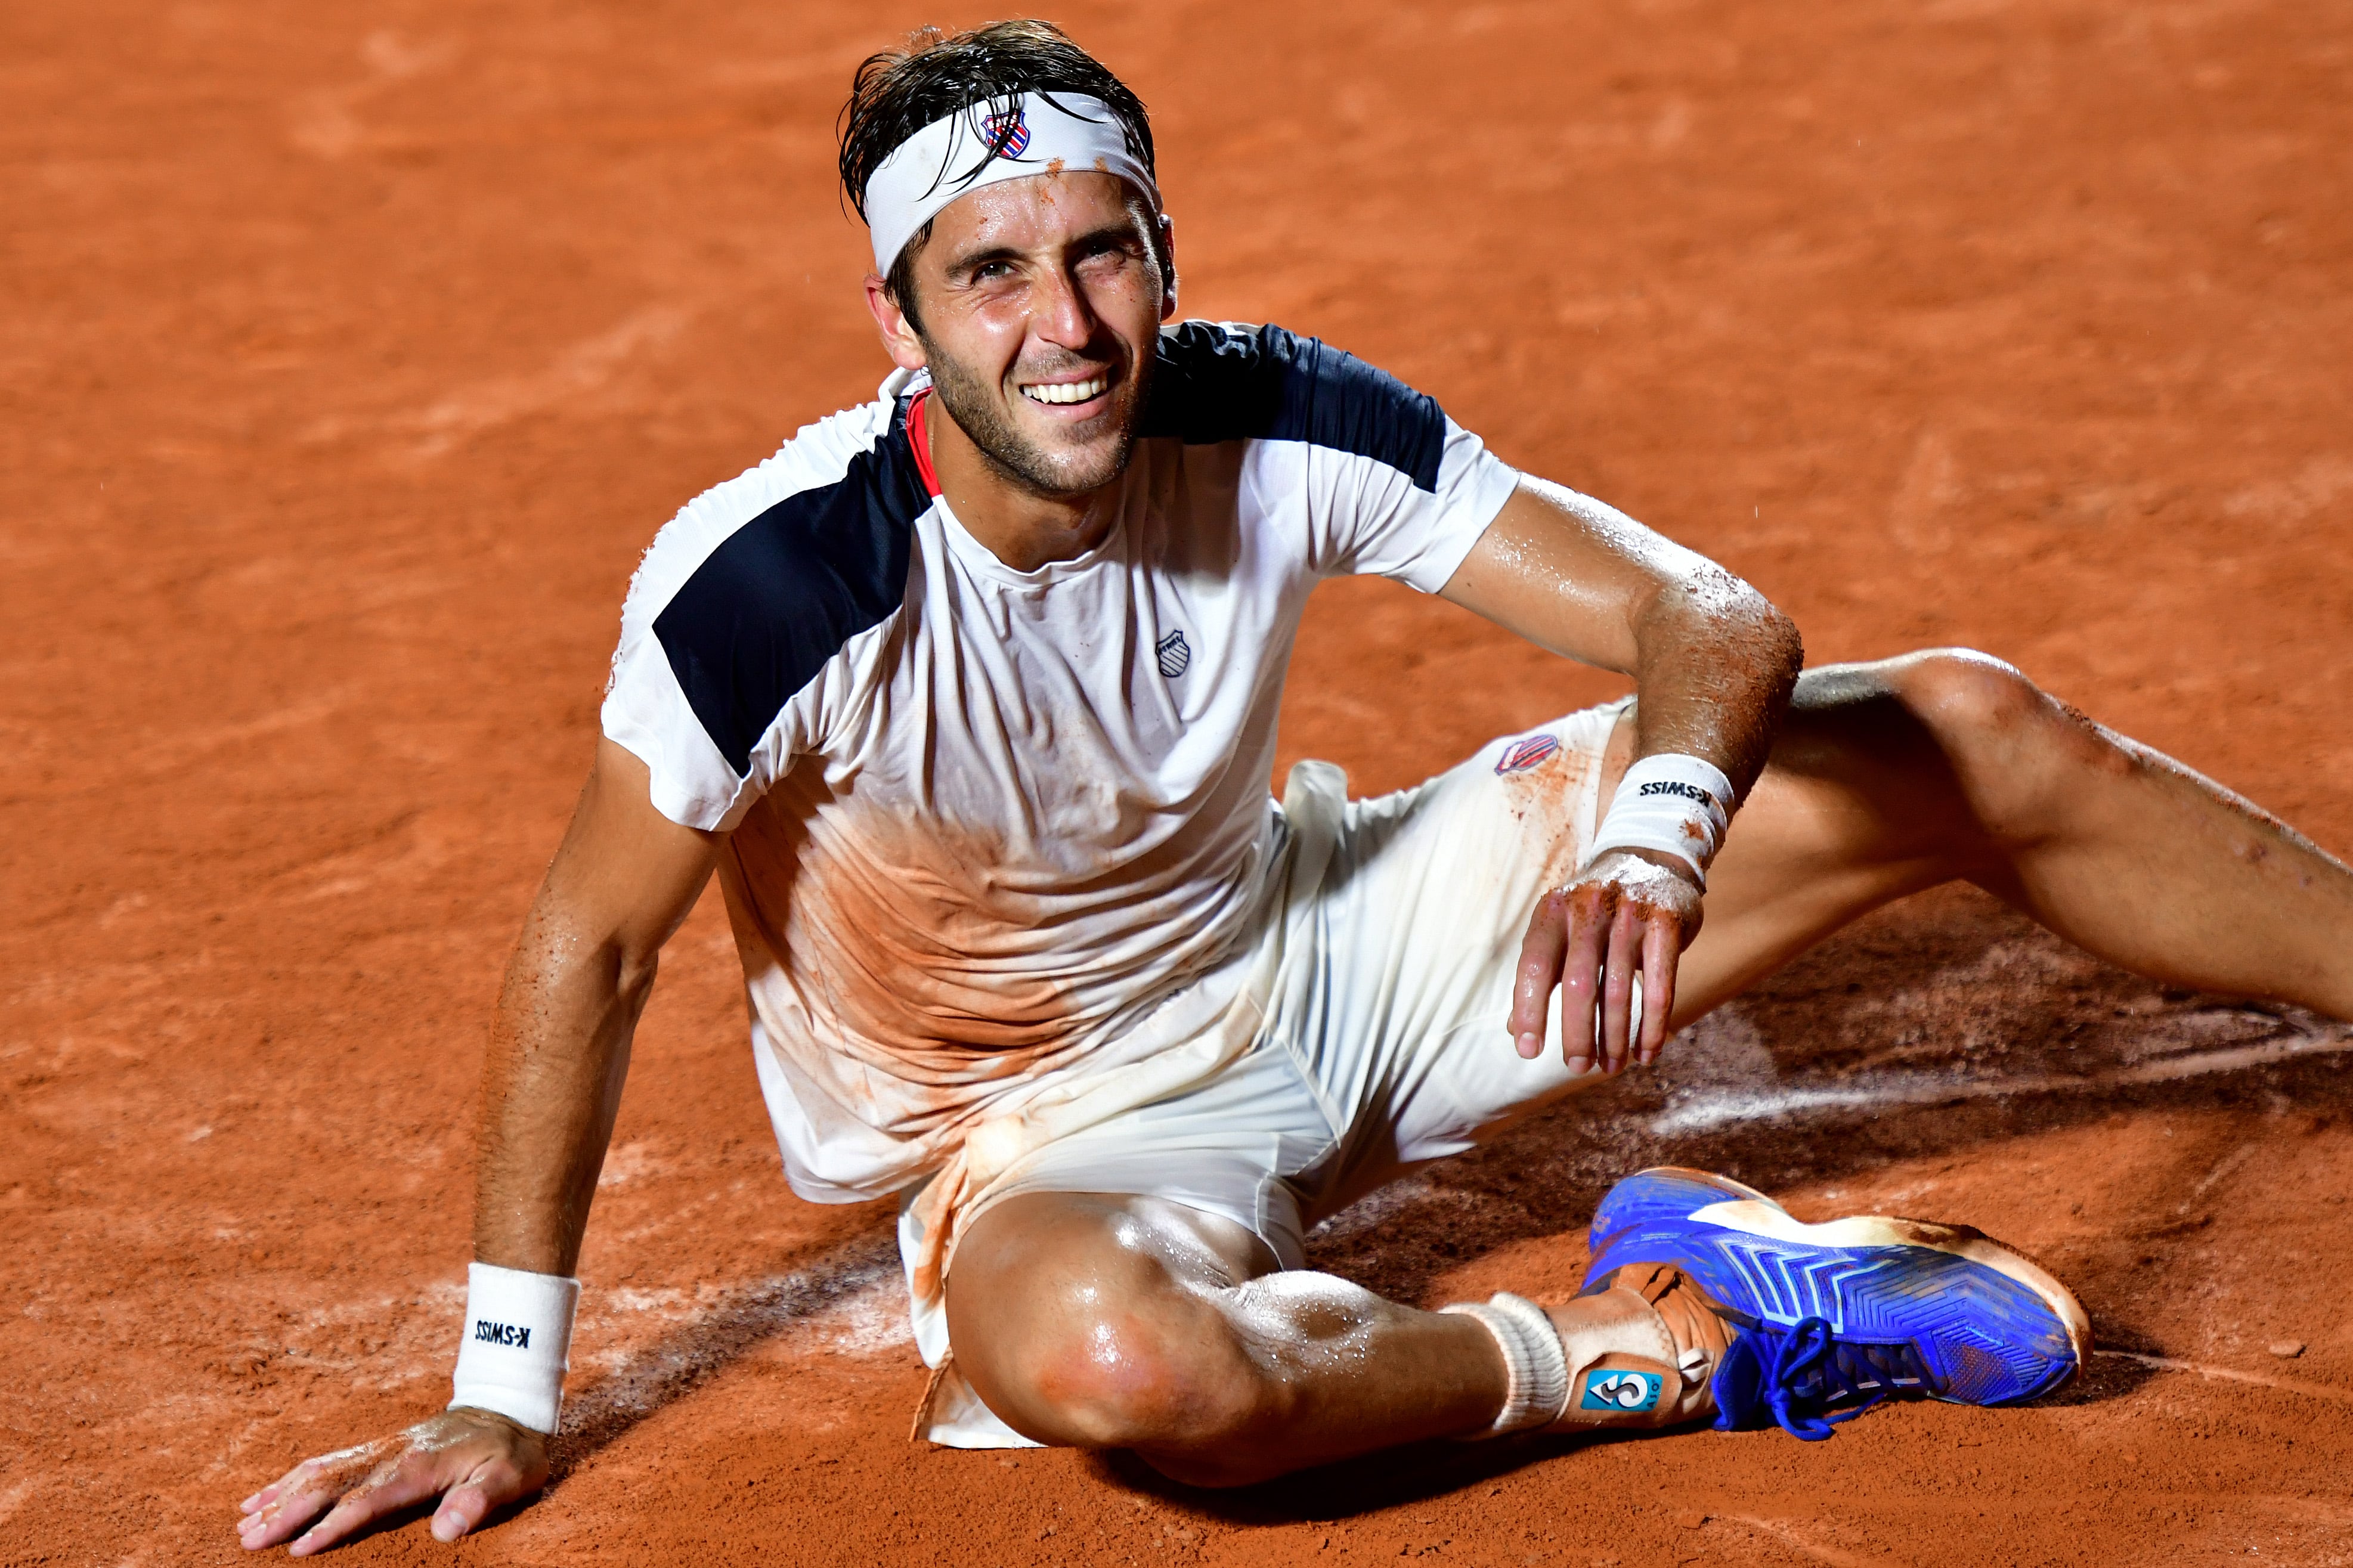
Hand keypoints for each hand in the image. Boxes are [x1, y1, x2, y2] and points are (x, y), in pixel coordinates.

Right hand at [236, 1407, 546, 1554]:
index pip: (366, 1501)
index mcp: (419, 1467)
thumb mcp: (510, 1477)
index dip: (332, 1526)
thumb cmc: (509, 1451)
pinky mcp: (375, 1448)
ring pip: (320, 1471)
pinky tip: (263, 1494)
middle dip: (287, 1513)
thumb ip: (479, 1501)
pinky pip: (326, 1462)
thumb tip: (448, 1531)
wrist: (506, 1408)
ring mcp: (379, 1449)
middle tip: (249, 1540)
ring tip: (243, 1523)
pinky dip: (290, 1478)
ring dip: (280, 1496)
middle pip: (330, 1484)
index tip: (298, 1550)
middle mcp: (390, 1455)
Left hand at [1509, 848, 1702, 1074]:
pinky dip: (1652, 1026)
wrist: (1650, 856)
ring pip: (1619, 991)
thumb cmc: (1594, 911)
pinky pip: (1659, 986)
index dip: (1529, 1010)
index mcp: (1553, 911)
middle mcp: (1588, 909)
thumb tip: (1515, 1031)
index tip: (1529, 1051)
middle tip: (1578, 1068)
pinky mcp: (1666, 924)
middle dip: (1577, 1034)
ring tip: (1612, 1067)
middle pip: (1578, 984)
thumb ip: (1538, 974)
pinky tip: (1647, 1052)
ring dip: (1616, 1038)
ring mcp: (1630, 914)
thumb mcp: (1559, 928)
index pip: (1534, 965)